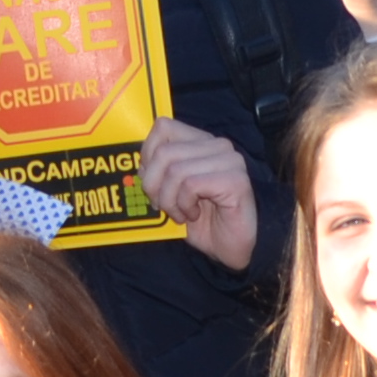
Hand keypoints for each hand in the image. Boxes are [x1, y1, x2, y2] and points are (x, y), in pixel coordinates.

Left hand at [136, 120, 257, 270]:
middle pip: (165, 152)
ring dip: (170, 200)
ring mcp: (230, 161)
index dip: (148, 156)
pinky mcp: (235, 180)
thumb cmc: (203, 221)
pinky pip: (191, 185)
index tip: (153, 184)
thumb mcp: (171, 192)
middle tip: (163, 206)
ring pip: (176, 170)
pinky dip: (184, 205)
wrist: (229, 248)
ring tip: (181, 213)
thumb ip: (158, 172)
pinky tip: (193, 215)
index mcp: (201, 142)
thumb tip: (140, 166)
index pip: (163, 128)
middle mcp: (218, 145)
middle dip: (154, 185)